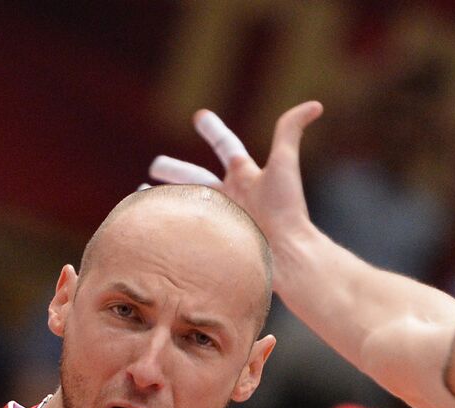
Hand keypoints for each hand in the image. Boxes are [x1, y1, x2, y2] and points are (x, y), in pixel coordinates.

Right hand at [149, 103, 323, 246]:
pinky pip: (182, 228)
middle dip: (175, 170)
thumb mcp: (284, 165)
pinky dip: (163, 223)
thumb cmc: (286, 211)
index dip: (213, 130)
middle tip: (155, 165)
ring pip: (184, 203)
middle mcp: (232, 196)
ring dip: (161, 197)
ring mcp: (220, 219)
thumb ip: (290, 131)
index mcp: (245, 176)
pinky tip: (146, 224)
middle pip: (196, 177)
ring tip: (140, 195)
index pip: (226, 146)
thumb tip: (315, 105)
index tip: (199, 117)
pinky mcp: (212, 239)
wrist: (285, 256)